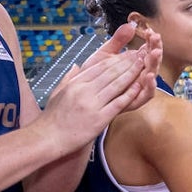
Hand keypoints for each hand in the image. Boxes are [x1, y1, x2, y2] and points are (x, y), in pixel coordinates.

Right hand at [39, 47, 155, 154]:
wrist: (48, 138)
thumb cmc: (53, 118)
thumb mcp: (57, 93)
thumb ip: (68, 78)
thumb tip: (75, 66)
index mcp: (75, 83)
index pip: (99, 67)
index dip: (116, 59)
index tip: (127, 53)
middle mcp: (84, 90)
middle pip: (110, 72)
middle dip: (127, 62)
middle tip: (140, 54)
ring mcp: (92, 104)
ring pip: (116, 84)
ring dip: (132, 73)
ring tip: (143, 64)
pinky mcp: (99, 118)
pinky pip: (118, 103)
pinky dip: (130, 93)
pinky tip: (140, 86)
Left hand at [80, 22, 161, 112]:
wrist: (82, 98)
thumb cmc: (94, 77)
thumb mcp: (105, 54)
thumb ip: (118, 40)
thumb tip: (131, 24)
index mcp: (134, 64)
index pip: (148, 50)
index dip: (151, 41)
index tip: (150, 31)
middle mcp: (139, 76)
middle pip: (152, 62)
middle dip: (156, 49)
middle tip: (155, 38)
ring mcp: (138, 89)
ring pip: (152, 76)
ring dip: (155, 65)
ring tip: (155, 53)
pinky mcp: (134, 101)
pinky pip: (147, 95)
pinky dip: (150, 86)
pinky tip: (149, 76)